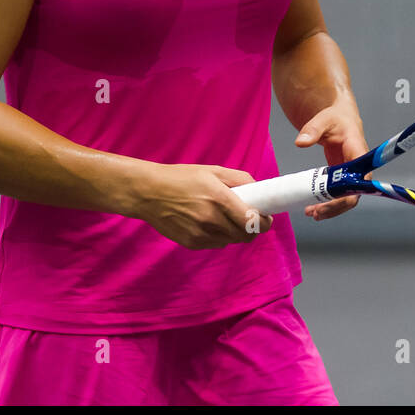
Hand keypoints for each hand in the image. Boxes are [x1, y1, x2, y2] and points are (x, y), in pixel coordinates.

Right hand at [130, 163, 274, 249]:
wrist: (148, 193)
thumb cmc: (181, 178)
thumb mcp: (213, 170)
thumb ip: (241, 179)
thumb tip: (259, 190)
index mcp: (220, 199)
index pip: (253, 221)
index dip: (265, 222)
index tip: (266, 217)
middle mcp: (212, 220)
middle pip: (246, 235)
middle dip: (252, 227)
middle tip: (248, 216)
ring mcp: (201, 234)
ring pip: (232, 241)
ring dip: (235, 232)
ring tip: (224, 217)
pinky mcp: (192, 244)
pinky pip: (216, 244)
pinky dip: (219, 235)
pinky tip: (208, 222)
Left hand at [293, 99, 367, 221]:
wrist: (340, 116)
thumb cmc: (335, 117)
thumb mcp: (323, 119)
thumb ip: (312, 130)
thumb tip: (300, 143)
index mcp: (358, 151)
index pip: (360, 178)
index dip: (350, 193)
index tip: (332, 201)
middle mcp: (358, 166)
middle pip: (353, 193)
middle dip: (336, 206)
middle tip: (316, 212)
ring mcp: (350, 173)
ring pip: (346, 197)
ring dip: (331, 208)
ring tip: (312, 213)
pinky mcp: (341, 176)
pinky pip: (338, 193)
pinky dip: (327, 201)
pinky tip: (313, 207)